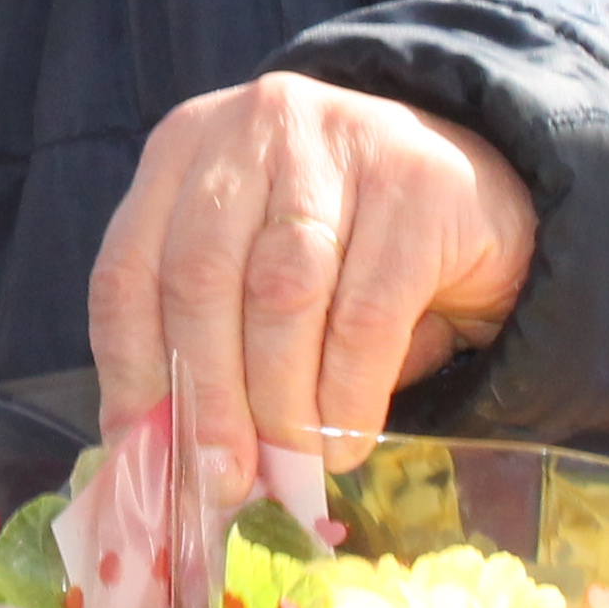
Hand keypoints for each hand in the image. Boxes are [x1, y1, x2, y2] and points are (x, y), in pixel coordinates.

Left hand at [88, 74, 535, 480]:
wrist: (481, 198)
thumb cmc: (343, 254)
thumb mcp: (253, 278)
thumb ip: (202, 346)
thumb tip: (154, 459)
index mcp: (185, 150)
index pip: (127, 269)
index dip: (130, 373)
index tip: (143, 455)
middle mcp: (252, 127)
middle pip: (199, 279)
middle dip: (206, 397)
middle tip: (221, 480)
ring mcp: (337, 144)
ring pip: (280, 297)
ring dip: (278, 403)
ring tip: (288, 467)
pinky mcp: (418, 184)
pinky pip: (366, 315)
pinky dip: (347, 396)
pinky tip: (343, 442)